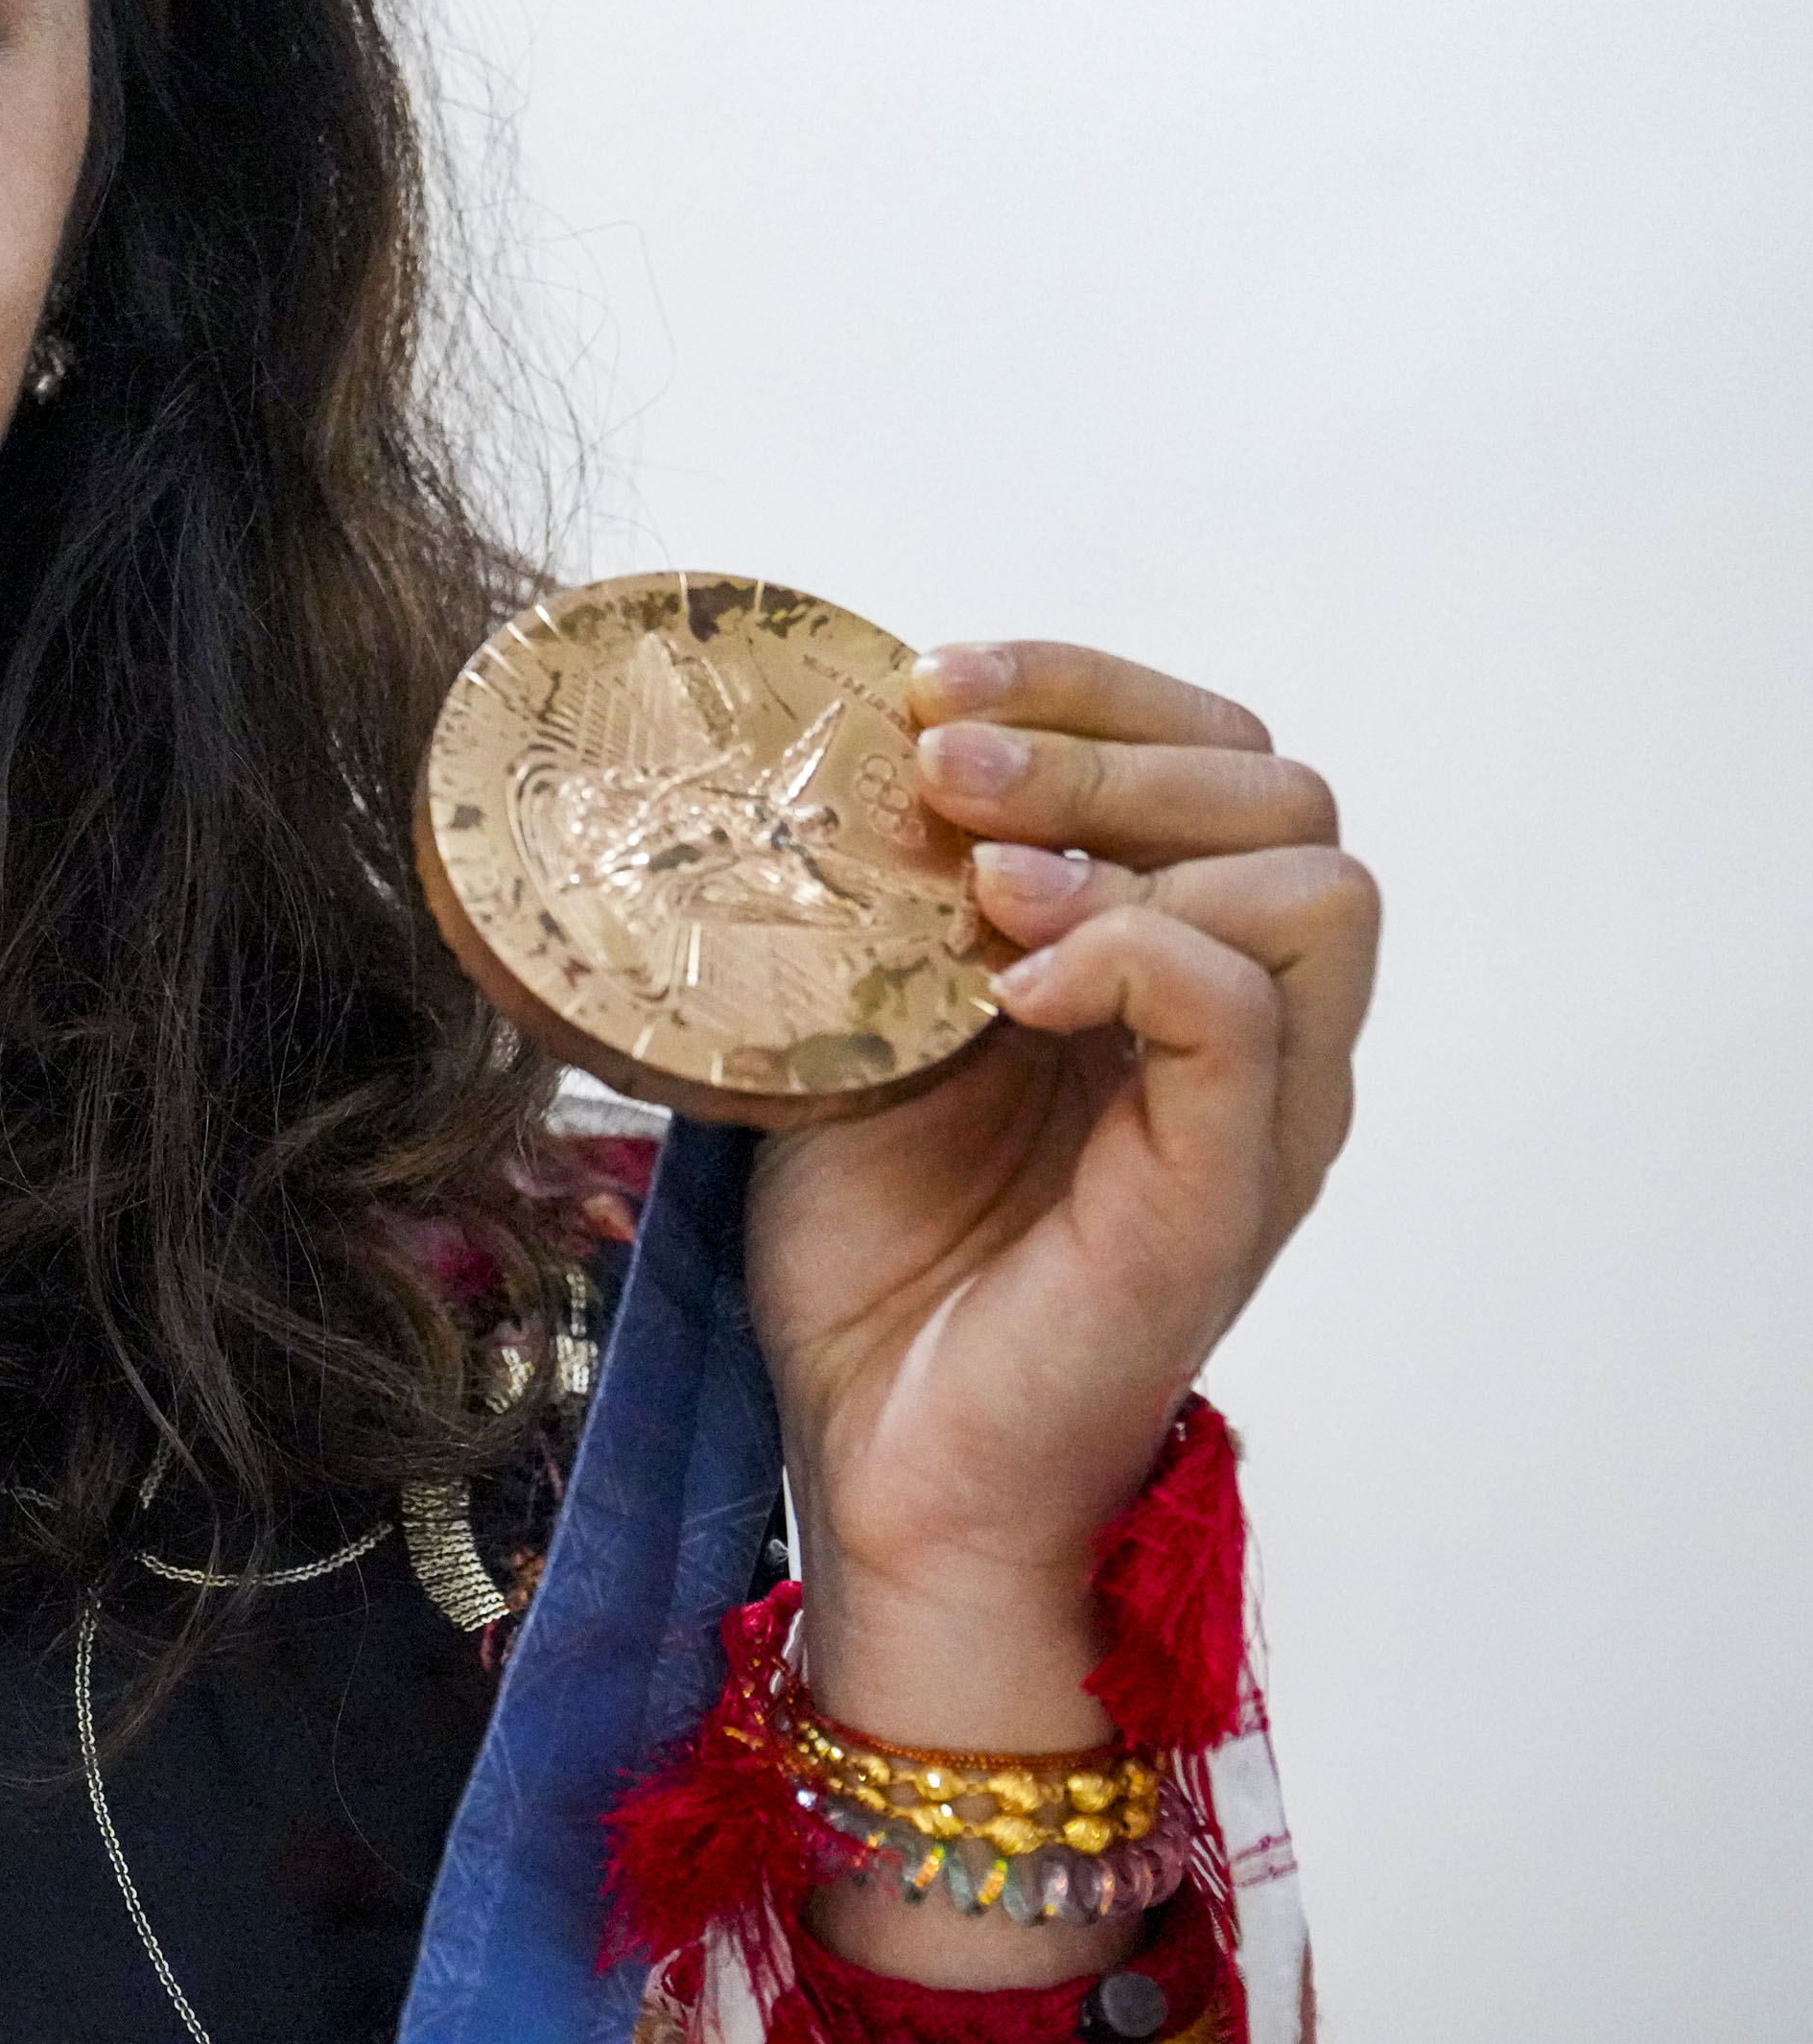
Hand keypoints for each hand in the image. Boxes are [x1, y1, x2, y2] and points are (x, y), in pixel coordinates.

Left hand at [747, 642, 1374, 1731]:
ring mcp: (1258, 1112)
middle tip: (942, 764)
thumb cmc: (875, 1249)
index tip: (930, 681)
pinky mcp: (1228, 1194)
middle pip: (1282, 791)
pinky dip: (1136, 954)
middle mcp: (1252, 1026)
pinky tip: (1008, 980)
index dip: (1089, 681)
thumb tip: (821, 744)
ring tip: (976, 872)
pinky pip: (1250, 1021)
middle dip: (1104, 733)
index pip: (1218, 752)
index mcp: (1173, 965)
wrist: (877, 1452)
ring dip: (1128, 831)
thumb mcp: (866, 1021)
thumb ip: (895, 897)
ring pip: (1312, 883)